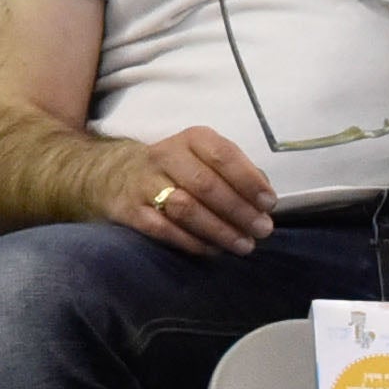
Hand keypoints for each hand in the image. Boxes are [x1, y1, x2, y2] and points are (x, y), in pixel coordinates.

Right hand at [108, 124, 277, 254]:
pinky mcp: (130, 210)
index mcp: (193, 139)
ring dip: (219, 230)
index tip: (269, 204)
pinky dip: (192, 242)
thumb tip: (264, 201)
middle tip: (262, 230)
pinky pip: (164, 229)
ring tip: (243, 245)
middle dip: (239, 211)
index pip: (224, 156)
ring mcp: (145, 182)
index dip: (249, 181)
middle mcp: (166, 155)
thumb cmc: (181, 168)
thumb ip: (239, 174)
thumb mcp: (209, 158)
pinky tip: (213, 250)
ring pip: (185, 208)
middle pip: (206, 185)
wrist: (119, 174)